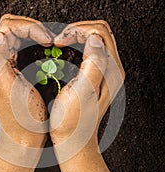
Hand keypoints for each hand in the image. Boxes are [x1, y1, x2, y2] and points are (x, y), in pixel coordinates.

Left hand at [0, 14, 52, 166]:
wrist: (24, 136)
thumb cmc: (19, 117)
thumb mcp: (7, 87)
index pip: (7, 27)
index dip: (29, 28)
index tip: (46, 39)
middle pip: (12, 27)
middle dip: (33, 27)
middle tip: (49, 38)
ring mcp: (7, 64)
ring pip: (19, 35)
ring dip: (36, 34)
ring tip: (50, 42)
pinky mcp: (17, 69)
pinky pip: (25, 47)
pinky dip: (37, 43)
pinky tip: (47, 50)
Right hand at [50, 20, 124, 161]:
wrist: (73, 141)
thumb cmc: (73, 123)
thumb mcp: (82, 92)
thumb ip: (93, 64)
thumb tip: (94, 39)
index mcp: (110, 70)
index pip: (99, 32)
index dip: (77, 31)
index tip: (59, 41)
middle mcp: (111, 69)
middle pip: (98, 32)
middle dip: (76, 30)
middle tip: (59, 39)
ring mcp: (104, 72)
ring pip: (94, 39)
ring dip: (75, 36)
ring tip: (59, 42)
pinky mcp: (96, 75)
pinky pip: (89, 50)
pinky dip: (75, 45)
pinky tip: (63, 51)